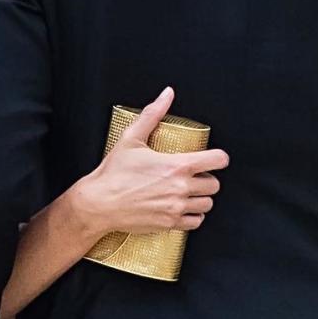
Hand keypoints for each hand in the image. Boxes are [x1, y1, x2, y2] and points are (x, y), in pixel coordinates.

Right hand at [73, 87, 229, 237]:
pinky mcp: (170, 224)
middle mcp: (181, 188)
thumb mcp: (132, 138)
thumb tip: (167, 94)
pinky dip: (192, 216)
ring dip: (200, 197)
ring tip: (188, 192)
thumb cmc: (114, 173)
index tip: (213, 159)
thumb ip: (152, 114)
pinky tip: (181, 207)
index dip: (218, 157)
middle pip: (214, 184)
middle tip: (194, 176)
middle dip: (207, 178)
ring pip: (207, 204)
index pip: (217, 160)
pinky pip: (196, 222)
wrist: (99, 203)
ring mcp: (176, 208)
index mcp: (177, 165)